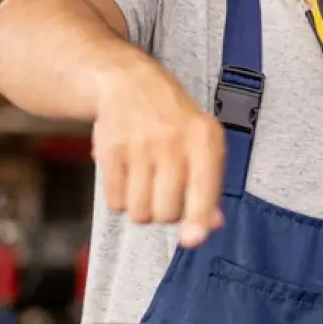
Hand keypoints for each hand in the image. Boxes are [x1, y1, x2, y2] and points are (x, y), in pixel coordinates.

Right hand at [92, 57, 225, 247]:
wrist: (130, 83)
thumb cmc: (175, 122)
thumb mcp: (204, 144)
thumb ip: (211, 186)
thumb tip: (213, 226)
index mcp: (205, 139)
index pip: (204, 191)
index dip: (198, 221)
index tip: (192, 240)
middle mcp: (173, 141)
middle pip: (168, 212)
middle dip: (166, 213)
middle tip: (166, 191)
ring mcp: (139, 146)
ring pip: (140, 213)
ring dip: (143, 210)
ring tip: (147, 184)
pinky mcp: (109, 151)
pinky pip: (116, 203)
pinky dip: (122, 201)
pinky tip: (129, 178)